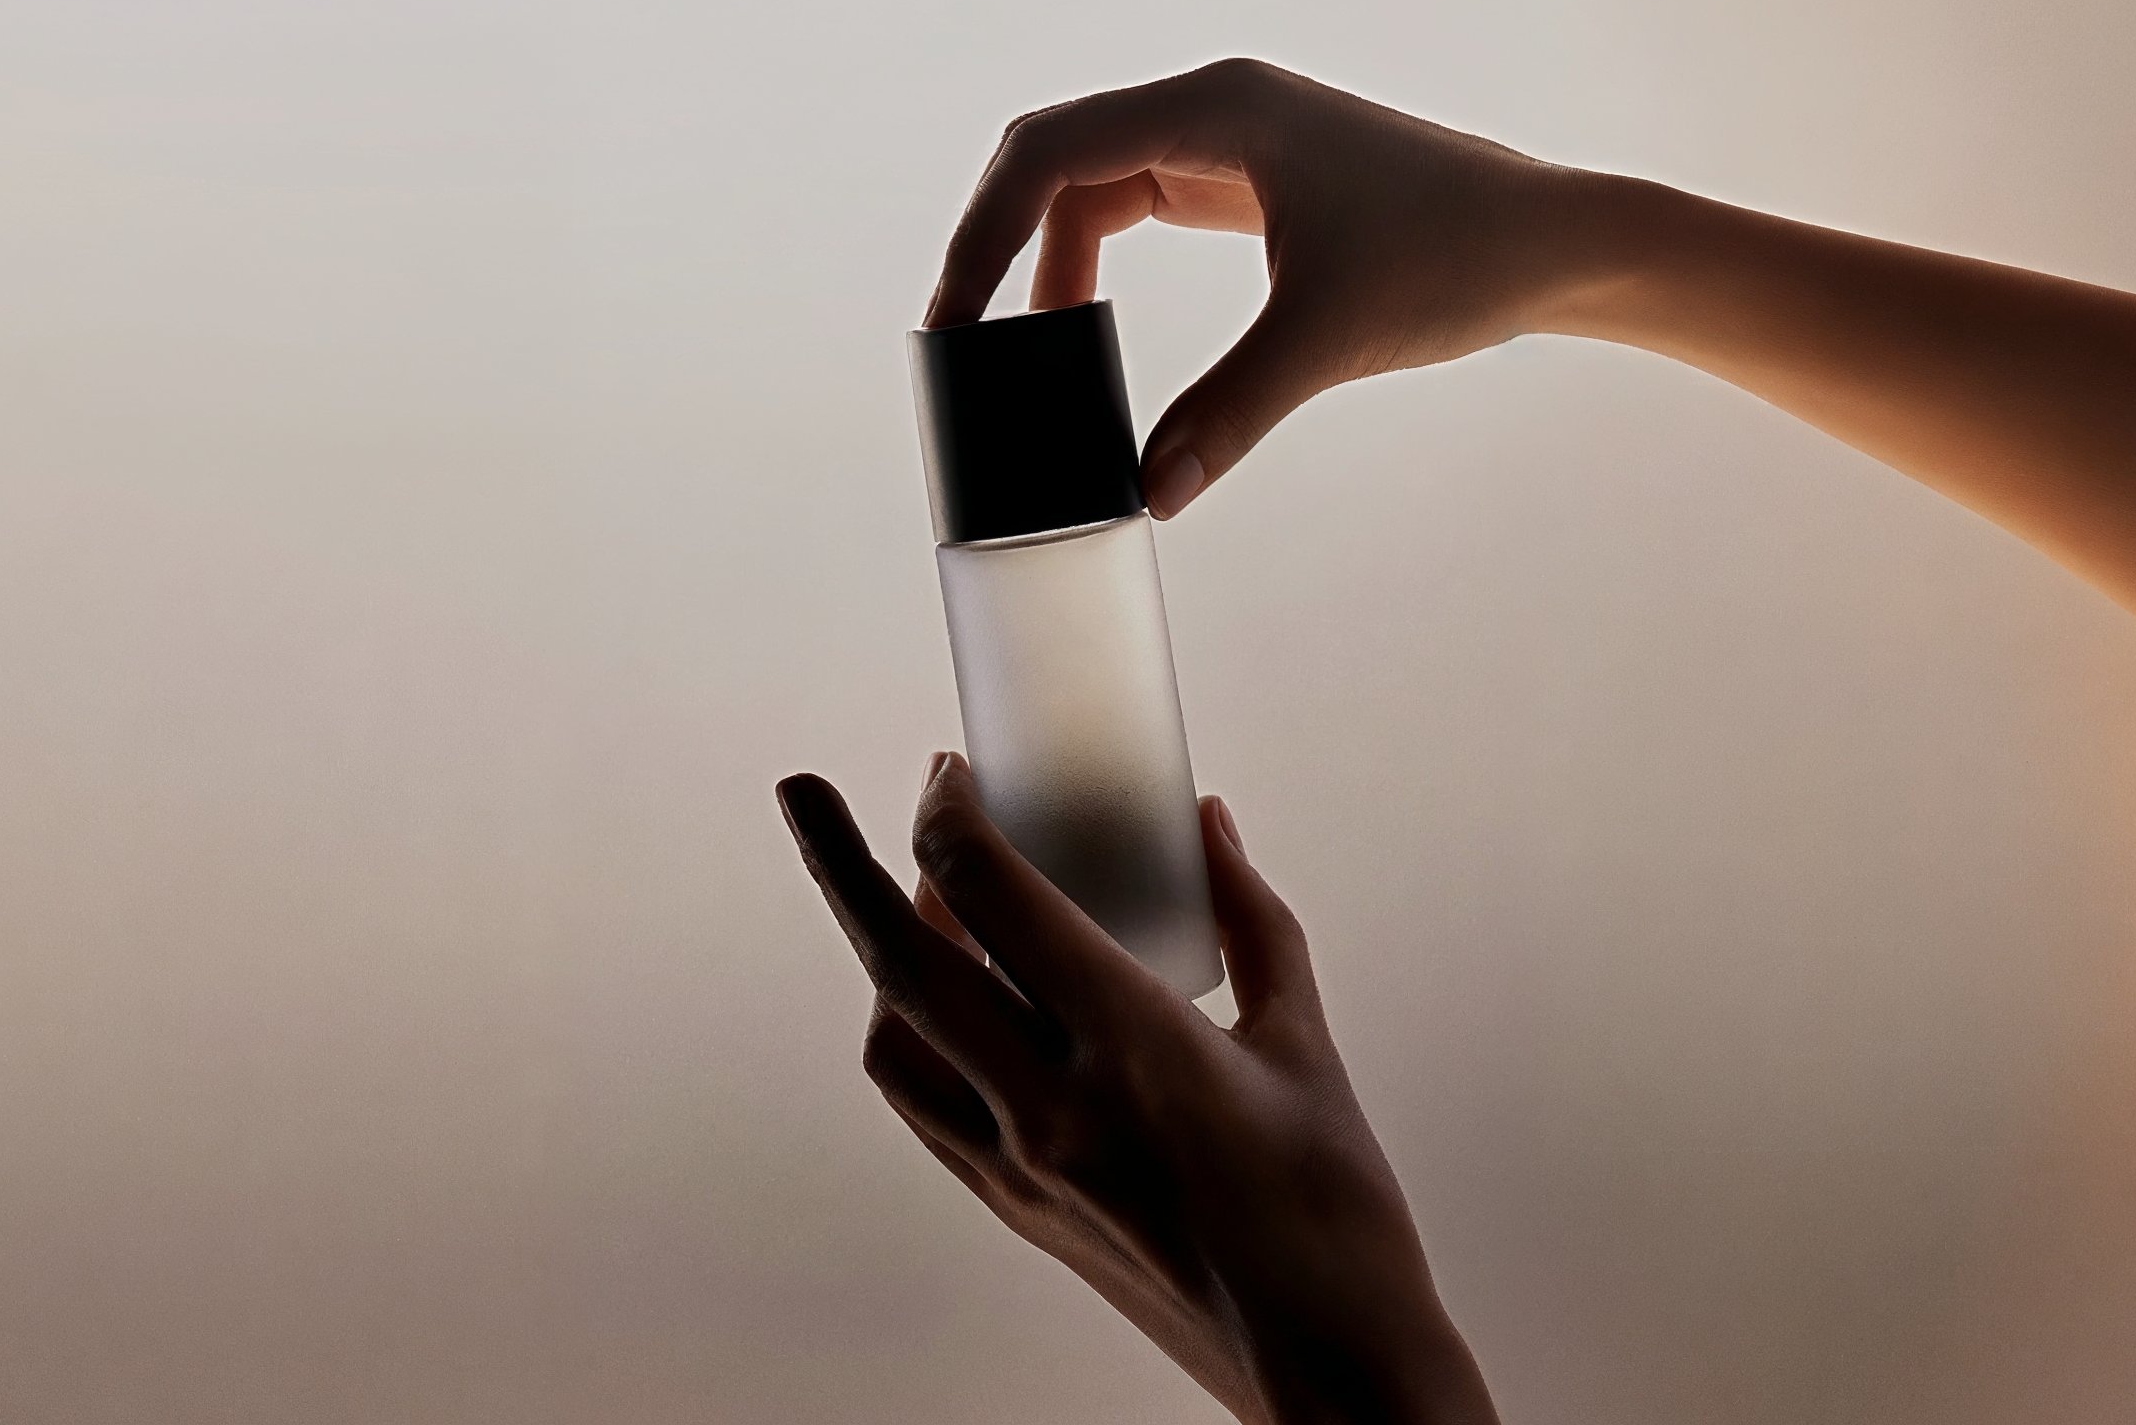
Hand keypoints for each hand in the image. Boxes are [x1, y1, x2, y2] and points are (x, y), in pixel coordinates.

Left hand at [777, 753, 1496, 1424]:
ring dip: (881, 958)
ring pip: (895, 1041)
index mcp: (1129, 1045)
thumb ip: (1249, 922)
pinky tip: (946, 1006)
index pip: (989, 896)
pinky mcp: (1017, 1212)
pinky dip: (914, 1039)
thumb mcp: (1303, 1045)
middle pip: (900, 959)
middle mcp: (1050, 1106)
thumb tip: (1206, 828)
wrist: (1326, 1366)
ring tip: (916, 903)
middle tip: (801, 790)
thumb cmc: (1334, 1213)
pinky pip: (925, 1109)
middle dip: (841, 859)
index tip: (949, 770)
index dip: (948, 814)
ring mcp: (1021, 1167)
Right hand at [927, 57, 1662, 517]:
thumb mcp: (1328, 341)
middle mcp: (1214, 106)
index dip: (984, 234)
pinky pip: (1138, 202)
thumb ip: (1226, 415)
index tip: (954, 316)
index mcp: (1219, 110)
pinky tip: (1088, 326)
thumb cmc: (1457, 260)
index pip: (1052, 154)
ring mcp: (1232, 136)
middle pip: (1055, 157)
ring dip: (1053, 262)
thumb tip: (1147, 495)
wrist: (1553, 241)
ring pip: (1094, 183)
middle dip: (1000, 244)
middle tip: (965, 338)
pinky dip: (1097, 259)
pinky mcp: (1253, 176)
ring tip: (1040, 356)